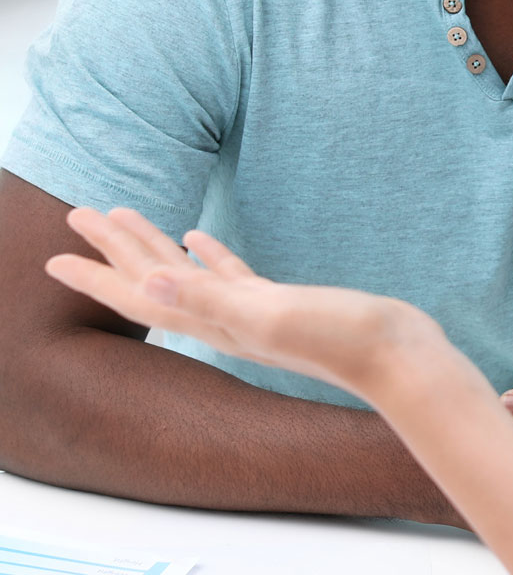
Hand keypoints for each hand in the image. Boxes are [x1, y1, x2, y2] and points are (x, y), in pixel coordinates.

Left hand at [44, 208, 453, 401]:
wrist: (398, 357)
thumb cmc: (341, 338)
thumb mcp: (271, 313)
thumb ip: (213, 297)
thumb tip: (149, 282)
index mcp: (217, 321)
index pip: (141, 294)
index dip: (97, 274)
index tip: (54, 254)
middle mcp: (225, 319)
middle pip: (154, 280)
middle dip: (113, 251)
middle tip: (77, 217)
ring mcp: (252, 311)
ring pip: (186, 275)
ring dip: (153, 249)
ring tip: (126, 220)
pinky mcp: (281, 301)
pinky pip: (229, 273)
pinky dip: (207, 256)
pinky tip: (198, 238)